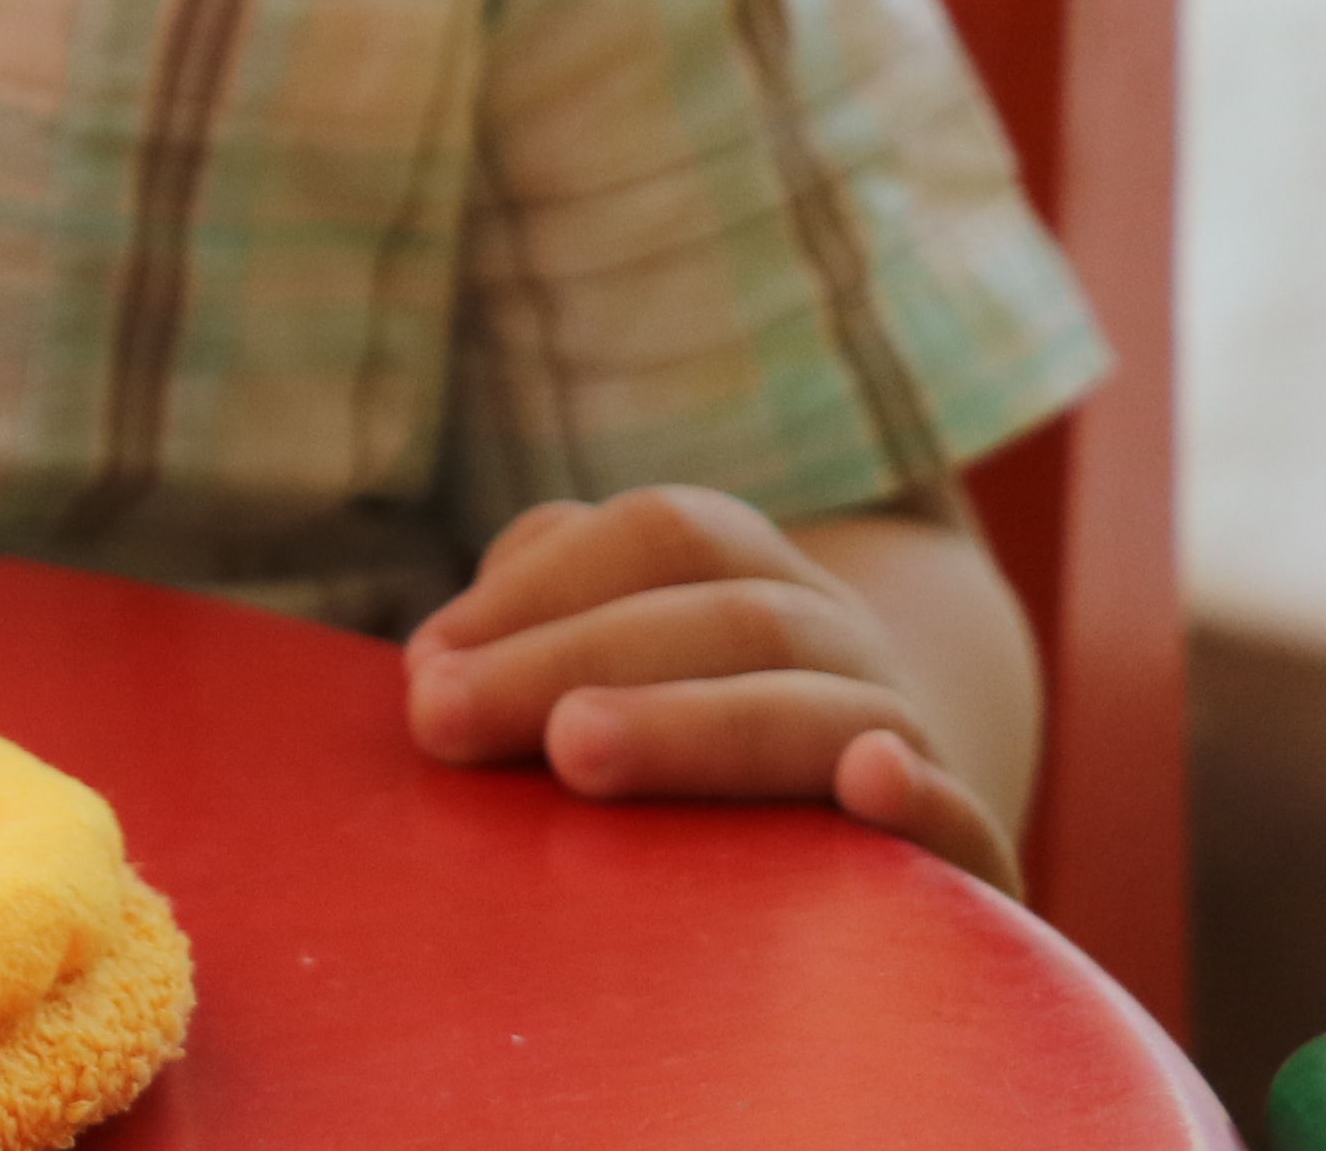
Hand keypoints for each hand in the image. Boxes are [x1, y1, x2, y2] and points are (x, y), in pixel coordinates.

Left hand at [403, 484, 1023, 890]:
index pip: (664, 535)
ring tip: (578, 747)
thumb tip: (437, 666)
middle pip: (725, 617)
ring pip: (820, 708)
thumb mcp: (610, 661)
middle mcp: (844, 640)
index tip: (422, 666)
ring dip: (693, 722)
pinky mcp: (971, 859)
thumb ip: (535, 631)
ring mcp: (911, 738)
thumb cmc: (684, 737)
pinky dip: (924, 799)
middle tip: (445, 718)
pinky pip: (967, 821)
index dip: (539, 586)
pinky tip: (871, 780)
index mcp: (757, 575)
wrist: (871, 828)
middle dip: (570, 659)